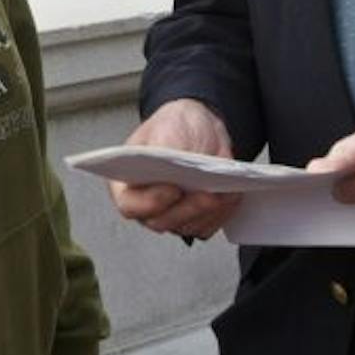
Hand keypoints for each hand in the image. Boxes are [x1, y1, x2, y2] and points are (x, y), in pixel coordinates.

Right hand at [107, 99, 242, 239]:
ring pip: (187, 228)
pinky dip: (221, 214)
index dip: (150, 202)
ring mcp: (170, 215)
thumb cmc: (174, 127)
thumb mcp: (165, 128)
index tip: (173, 189)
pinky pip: (207, 227)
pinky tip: (227, 195)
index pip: (130, 205)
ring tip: (222, 191)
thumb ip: (163, 149)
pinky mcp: (193, 219)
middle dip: (187, 209)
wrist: (200, 129)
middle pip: (160, 222)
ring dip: (207, 212)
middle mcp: (146, 204)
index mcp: (127, 182)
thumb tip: (169, 163)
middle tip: (207, 195)